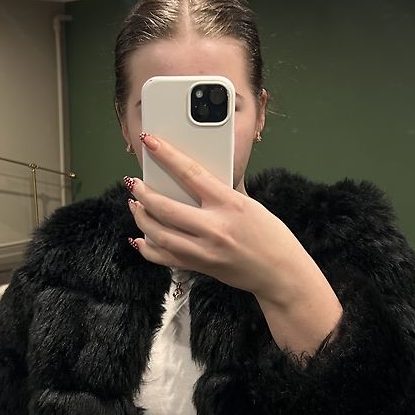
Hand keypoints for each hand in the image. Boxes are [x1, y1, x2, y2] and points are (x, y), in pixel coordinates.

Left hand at [126, 132, 312, 303]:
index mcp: (230, 205)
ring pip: (159, 234)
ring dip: (141, 217)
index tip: (149, 141)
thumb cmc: (270, 236)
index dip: (166, 155)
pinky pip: (164, 258)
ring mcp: (205, 251)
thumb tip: (192, 180)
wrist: (280, 274)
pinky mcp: (200, 267)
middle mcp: (215, 229)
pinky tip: (140, 238)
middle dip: (143, 193)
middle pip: (165, 207)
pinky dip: (147, 247)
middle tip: (133, 183)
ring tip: (135, 205)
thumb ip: (220, 194)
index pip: (190, 173)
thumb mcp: (249, 205)